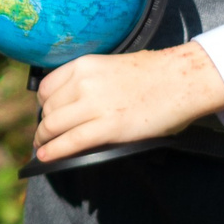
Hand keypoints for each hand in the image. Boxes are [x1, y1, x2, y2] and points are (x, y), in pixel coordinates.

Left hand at [32, 43, 223, 161]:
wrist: (181, 80)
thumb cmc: (152, 74)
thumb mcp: (110, 66)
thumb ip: (89, 81)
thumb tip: (73, 101)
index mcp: (83, 65)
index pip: (46, 88)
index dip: (44, 105)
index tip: (47, 115)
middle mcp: (83, 82)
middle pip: (48, 109)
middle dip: (44, 126)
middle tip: (44, 137)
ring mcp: (95, 105)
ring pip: (54, 126)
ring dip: (44, 140)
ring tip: (43, 149)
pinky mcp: (109, 127)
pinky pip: (71, 142)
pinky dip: (54, 151)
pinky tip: (45, 157)